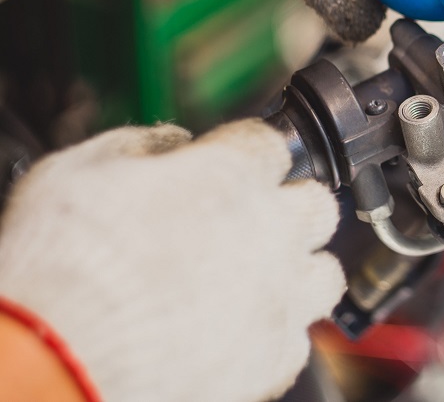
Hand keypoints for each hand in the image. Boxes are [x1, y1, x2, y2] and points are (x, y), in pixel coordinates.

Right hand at [0, 120, 343, 401]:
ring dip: (299, 269)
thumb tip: (172, 143)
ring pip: (325, 273)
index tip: (234, 162)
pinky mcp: (271, 359)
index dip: (247, 151)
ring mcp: (278, 299)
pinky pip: (297, 341)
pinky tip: (241, 330)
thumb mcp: (77, 170)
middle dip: (290, 204)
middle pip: (318, 203)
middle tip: (252, 218)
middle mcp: (269, 232)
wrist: (57, 360)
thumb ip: (141, 145)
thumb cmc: (59, 267)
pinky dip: (275, 334)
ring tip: (261, 276)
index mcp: (229, 177)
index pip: (272, 143)